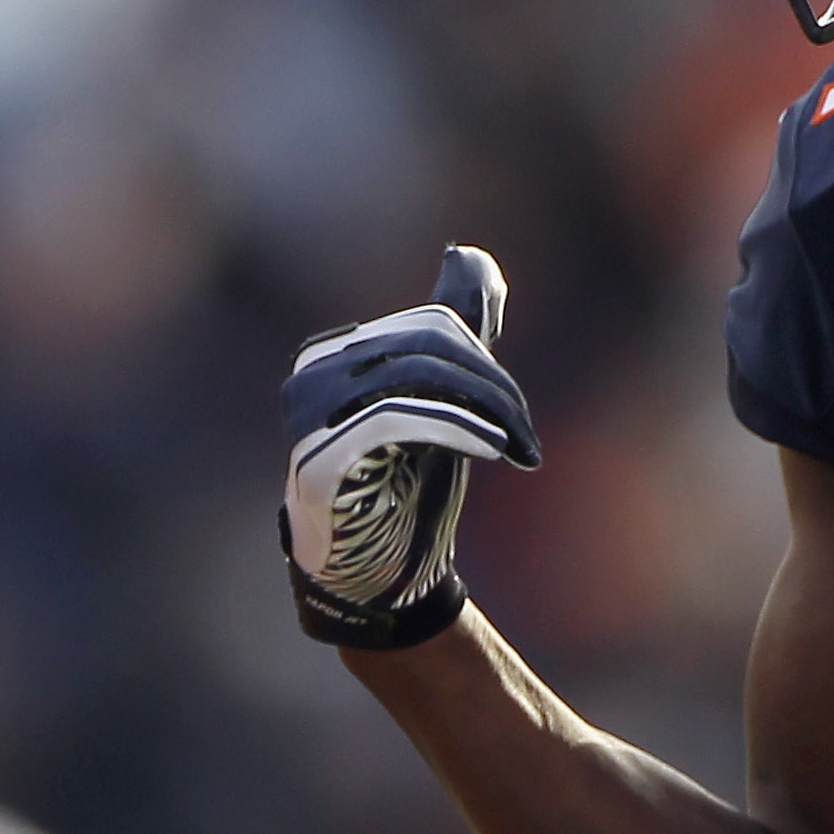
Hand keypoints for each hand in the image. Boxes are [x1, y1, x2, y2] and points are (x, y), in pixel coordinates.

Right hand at [283, 245, 539, 648]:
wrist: (377, 579)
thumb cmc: (406, 488)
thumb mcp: (440, 399)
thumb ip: (454, 330)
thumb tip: (468, 254)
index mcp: (335, 354)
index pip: (430, 326)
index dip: (486, 363)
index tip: (518, 422)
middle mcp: (312, 375)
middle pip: (425, 346)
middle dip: (490, 387)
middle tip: (525, 438)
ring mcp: (308, 416)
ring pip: (415, 378)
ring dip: (483, 412)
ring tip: (515, 448)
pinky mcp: (319, 458)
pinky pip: (395, 418)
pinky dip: (456, 428)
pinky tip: (491, 452)